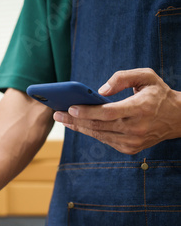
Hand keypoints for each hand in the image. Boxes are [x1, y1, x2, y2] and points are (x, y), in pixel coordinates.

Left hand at [53, 68, 180, 153]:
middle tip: (57, 113)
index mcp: (141, 108)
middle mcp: (136, 128)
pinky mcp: (129, 148)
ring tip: (63, 119)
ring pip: (99, 134)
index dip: (88, 111)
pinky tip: (78, 124)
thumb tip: (100, 91)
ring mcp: (132, 141)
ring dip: (79, 127)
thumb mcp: (146, 76)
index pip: (109, 112)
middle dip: (75, 119)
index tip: (70, 107)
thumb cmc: (158, 93)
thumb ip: (123, 77)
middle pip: (98, 125)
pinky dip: (90, 132)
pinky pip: (104, 139)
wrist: (177, 118)